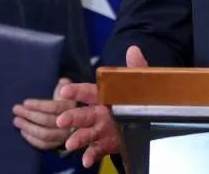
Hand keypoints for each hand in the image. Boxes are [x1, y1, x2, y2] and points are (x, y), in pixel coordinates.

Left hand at [12, 78, 74, 149]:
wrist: (72, 118)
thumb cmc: (64, 101)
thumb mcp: (66, 92)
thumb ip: (65, 86)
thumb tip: (62, 81)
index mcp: (72, 107)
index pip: (55, 107)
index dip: (39, 105)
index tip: (25, 102)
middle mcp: (71, 123)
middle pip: (48, 121)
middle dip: (30, 115)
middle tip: (16, 109)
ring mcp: (64, 136)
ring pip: (45, 134)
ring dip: (28, 127)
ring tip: (16, 120)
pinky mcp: (58, 145)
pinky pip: (44, 144)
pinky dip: (31, 139)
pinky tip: (23, 131)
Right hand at [57, 45, 147, 167]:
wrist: (147, 118)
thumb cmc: (136, 97)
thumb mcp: (138, 81)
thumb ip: (135, 68)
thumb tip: (133, 49)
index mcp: (104, 95)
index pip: (87, 91)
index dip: (76, 90)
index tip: (64, 90)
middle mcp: (98, 113)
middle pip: (82, 114)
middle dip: (71, 117)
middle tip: (61, 120)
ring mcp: (101, 129)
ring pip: (86, 133)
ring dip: (77, 138)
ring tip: (70, 144)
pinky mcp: (107, 143)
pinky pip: (97, 150)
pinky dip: (90, 155)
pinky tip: (87, 160)